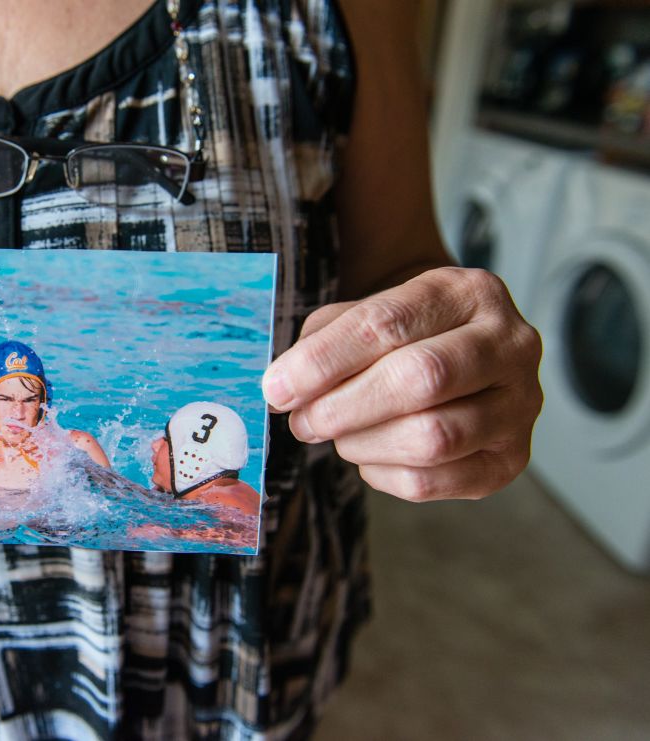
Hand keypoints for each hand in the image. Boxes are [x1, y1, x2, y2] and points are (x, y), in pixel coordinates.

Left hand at [262, 267, 542, 500]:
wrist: (454, 356)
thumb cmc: (400, 336)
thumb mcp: (362, 316)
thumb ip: (322, 344)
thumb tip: (283, 388)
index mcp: (468, 292)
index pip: (387, 325)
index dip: (323, 362)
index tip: (277, 388)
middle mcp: (510, 344)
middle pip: (420, 380)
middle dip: (343, 407)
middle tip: (302, 421)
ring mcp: (520, 405)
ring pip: (432, 437)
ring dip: (363, 443)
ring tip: (338, 436)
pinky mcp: (511, 460)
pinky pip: (434, 480)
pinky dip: (385, 474)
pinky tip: (372, 456)